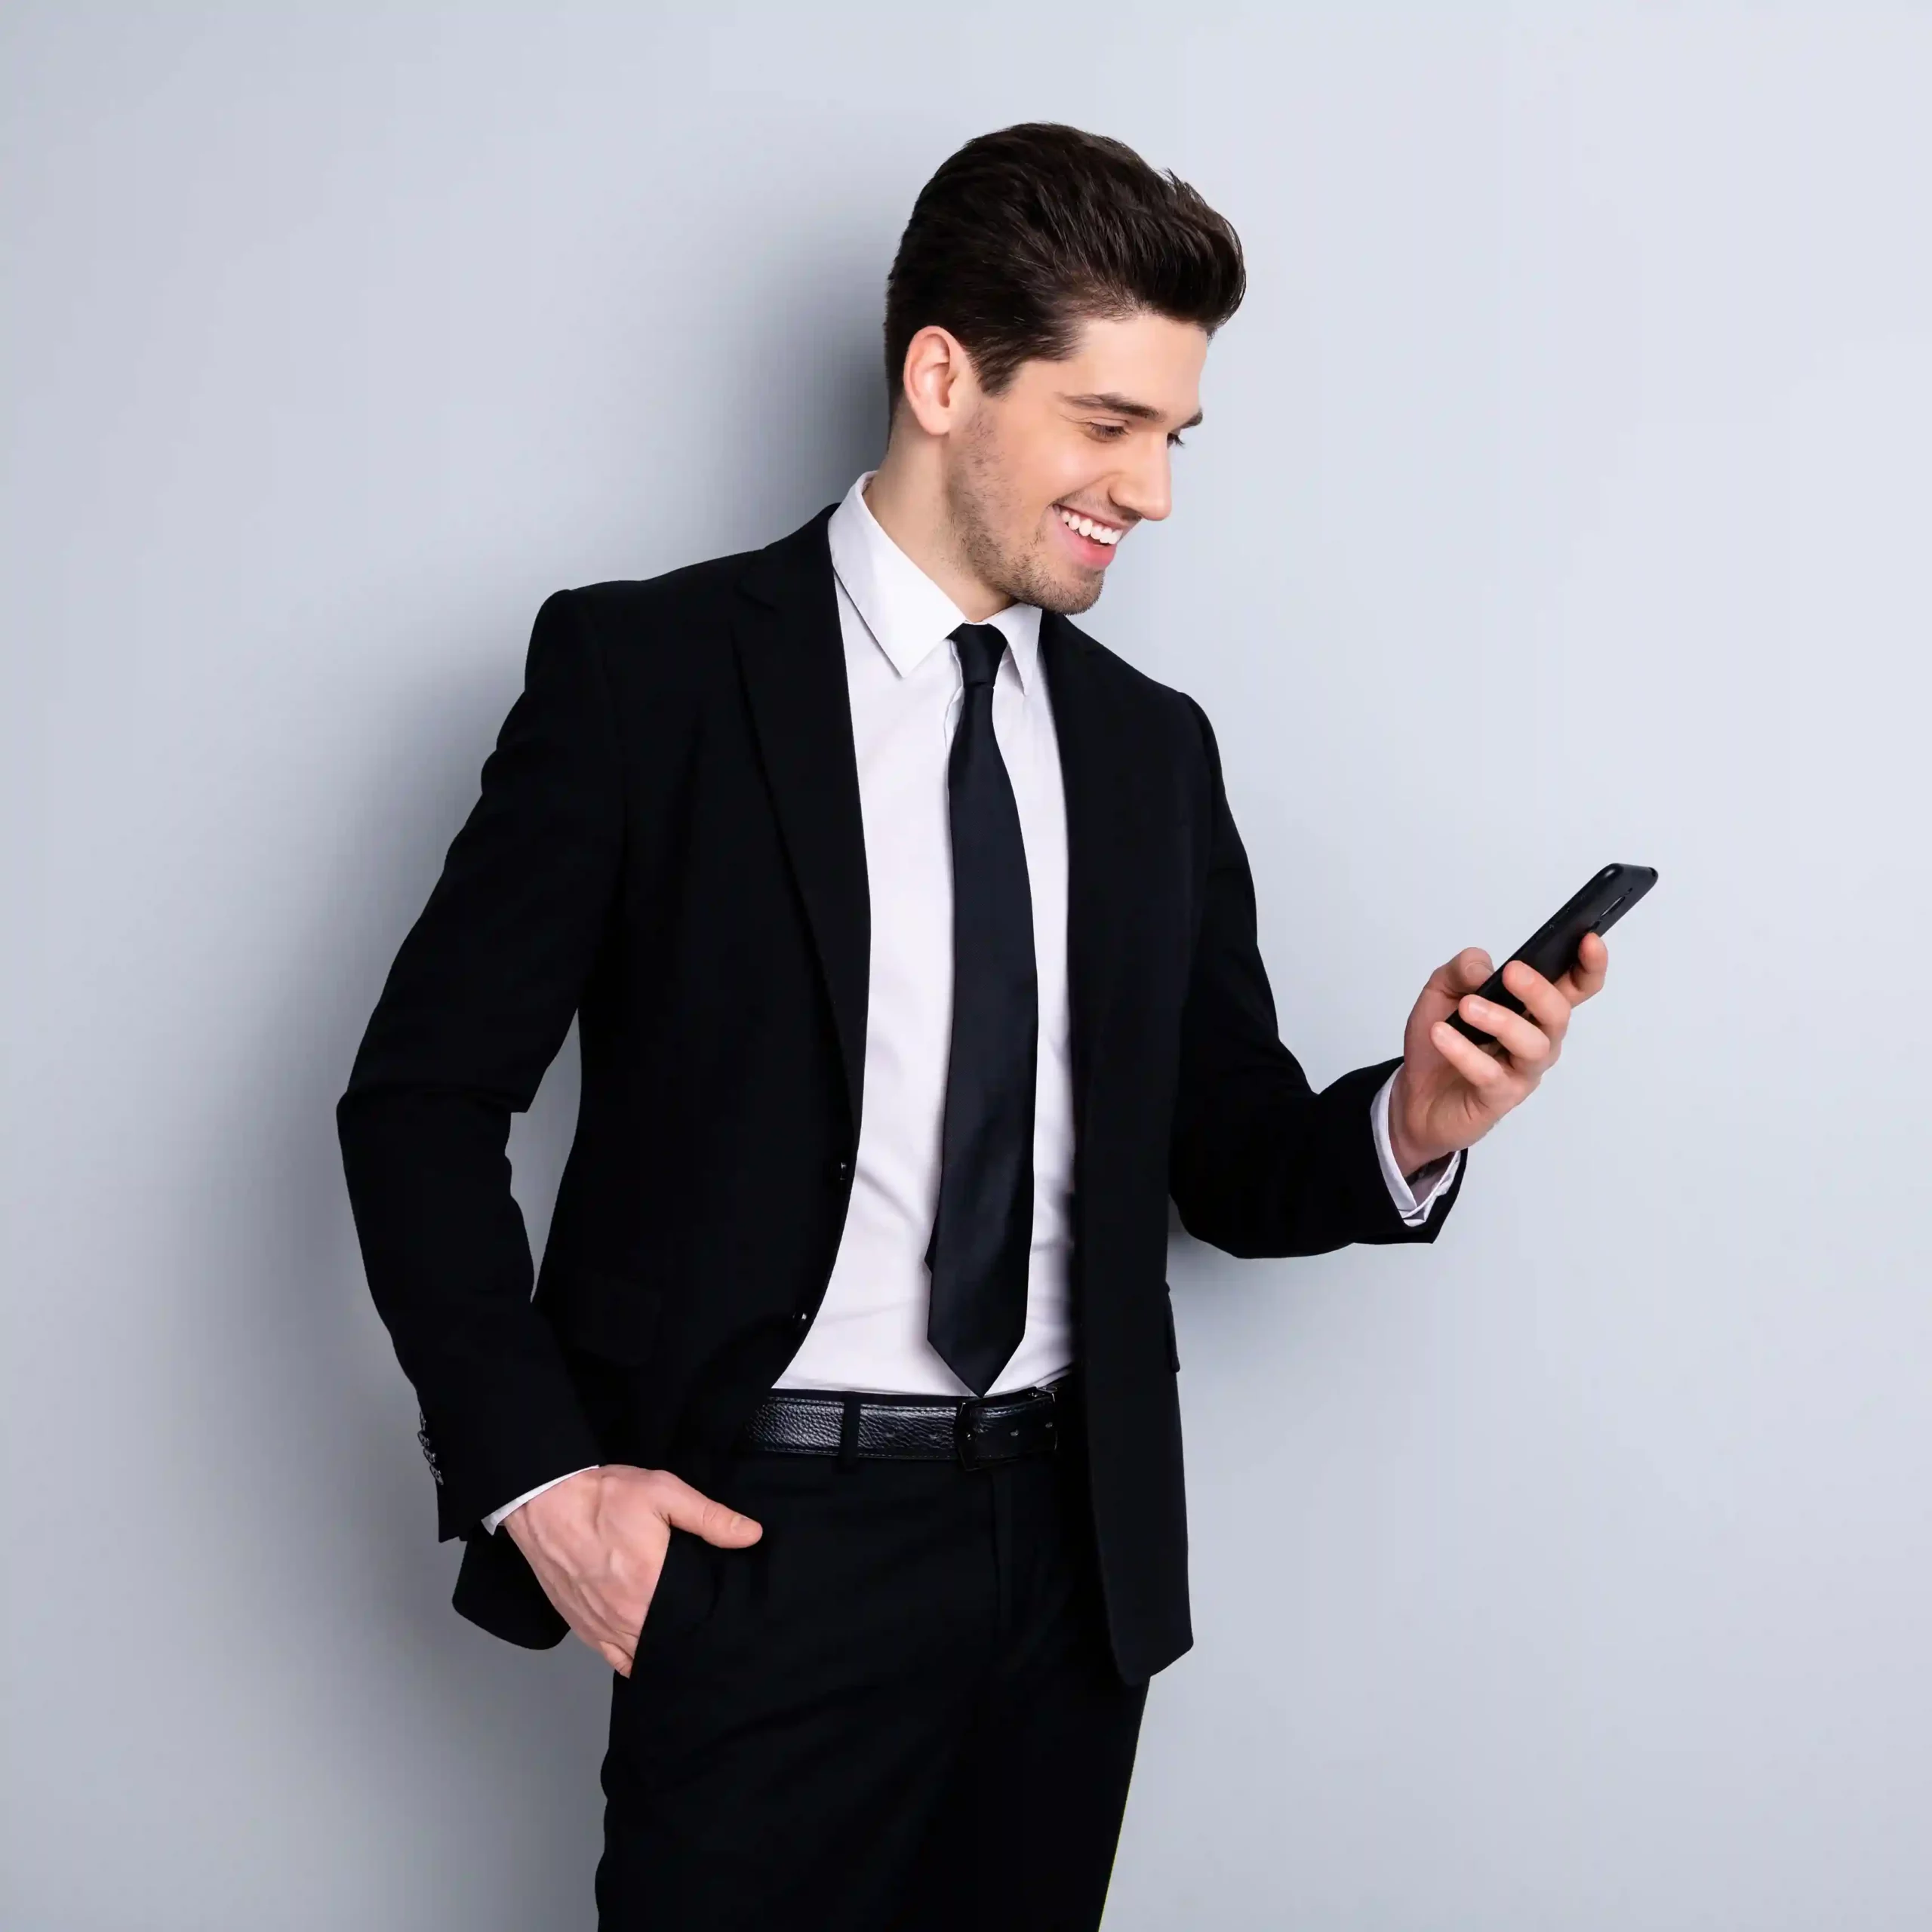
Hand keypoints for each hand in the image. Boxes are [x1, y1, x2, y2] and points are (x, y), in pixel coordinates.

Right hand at [501, 1464, 761, 1675]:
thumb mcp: (664, 1492)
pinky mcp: (580, 1625)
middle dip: (687, 1639)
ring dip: (659, 1651)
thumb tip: (752, 1534)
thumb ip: (709, 1517)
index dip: (709, 1626)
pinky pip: (612, 1657)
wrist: (544, 1500)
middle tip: (707, 1630)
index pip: (690, 1624)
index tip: (725, 1621)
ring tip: (681, 1640)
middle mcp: (623, 1616)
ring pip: (639, 1656)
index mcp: (648, 1587)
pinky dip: (630, 1657)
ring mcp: (599, 1625)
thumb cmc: (603, 1497)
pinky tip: (646, 1650)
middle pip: (665, 1645)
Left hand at [1386, 934, 1609, 1175]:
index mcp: (1531, 1008)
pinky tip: (1441, 1034)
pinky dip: (1464, 1052)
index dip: (1590, 965)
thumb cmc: (1440, 1039)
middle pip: (1558, 1014)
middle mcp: (1536, 1039)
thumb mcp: (1442, 991)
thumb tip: (1483, 967)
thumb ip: (1463, 970)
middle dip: (1539, 990)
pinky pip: (1491, 1074)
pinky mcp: (1498, 1097)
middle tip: (1511, 973)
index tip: (1589, 940)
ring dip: (1501, 1021)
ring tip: (1467, 1007)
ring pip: (1533, 1046)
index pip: (1575, 986)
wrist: (1412, 1095)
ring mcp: (1521, 1071)